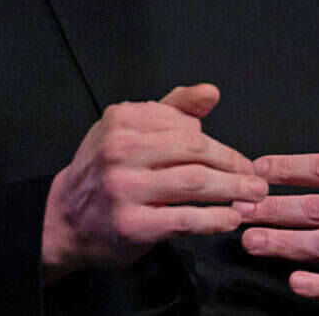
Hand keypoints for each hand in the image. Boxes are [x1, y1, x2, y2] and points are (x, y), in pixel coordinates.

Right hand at [41, 83, 267, 280]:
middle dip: (233, 164)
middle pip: (194, 151)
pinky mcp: (132, 224)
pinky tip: (230, 218)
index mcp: (122, 121)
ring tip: (253, 195)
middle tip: (256, 177)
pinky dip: (214, 219)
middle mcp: (120, 150)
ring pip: (194, 182)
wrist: (63, 219)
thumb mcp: (128, 130)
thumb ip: (172, 109)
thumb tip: (210, 92)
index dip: (219, 144)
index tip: (239, 159)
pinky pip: (185, 218)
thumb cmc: (103, 172)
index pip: (186, 125)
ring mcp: (124, 188)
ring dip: (232, 189)